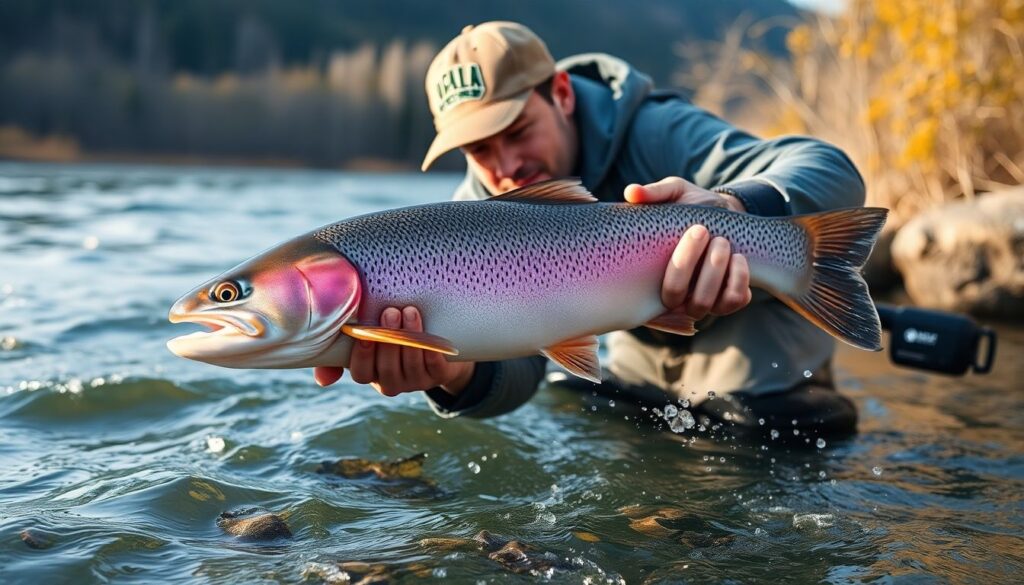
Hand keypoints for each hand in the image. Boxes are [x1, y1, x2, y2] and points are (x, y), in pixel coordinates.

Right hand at [313, 306, 474, 396]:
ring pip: (411, 365)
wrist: (434, 339)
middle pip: (387, 368)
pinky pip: (434, 366)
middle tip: (391, 312)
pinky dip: (431, 349)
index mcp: (371, 373)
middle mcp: (391, 382)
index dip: (362, 356)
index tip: (364, 334)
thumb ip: (340, 350)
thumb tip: (322, 380)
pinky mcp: (438, 376)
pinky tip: (430, 333)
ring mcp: (416, 381)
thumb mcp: (367, 337)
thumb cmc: (391, 331)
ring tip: (409, 311)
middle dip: (389, 339)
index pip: (361, 373)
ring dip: (410, 338)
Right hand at [624, 177, 751, 319]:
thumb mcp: (674, 193)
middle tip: (701, 230)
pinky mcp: (727, 301)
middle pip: (673, 296)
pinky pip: (733, 302)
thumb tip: (631, 192)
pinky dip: (738, 280)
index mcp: (651, 275)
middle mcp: (673, 295)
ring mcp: (700, 302)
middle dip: (686, 263)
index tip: (677, 238)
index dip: (653, 278)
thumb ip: (653, 193)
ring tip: (722, 240)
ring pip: (702, 304)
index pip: (641, 296)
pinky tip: (738, 256)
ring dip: (713, 272)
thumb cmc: (690, 206)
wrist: (724, 213)